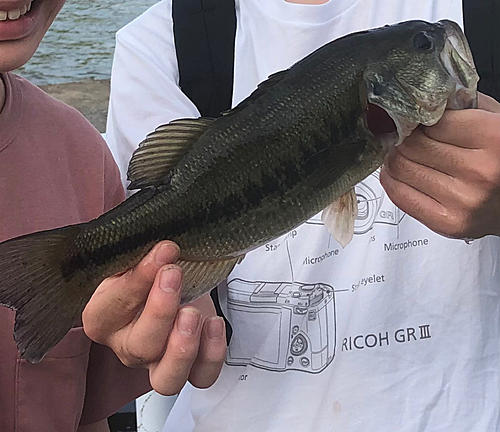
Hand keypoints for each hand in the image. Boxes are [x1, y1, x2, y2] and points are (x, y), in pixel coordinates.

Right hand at [82, 241, 226, 394]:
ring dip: (183, 348)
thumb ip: (143, 257)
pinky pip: (202, 377)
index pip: (111, 308)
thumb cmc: (153, 271)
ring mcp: (158, 362)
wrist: (176, 281)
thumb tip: (162, 250)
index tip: (163, 252)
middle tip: (174, 276)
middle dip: (160, 310)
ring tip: (193, 313)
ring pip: (166, 380)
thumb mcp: (142, 259)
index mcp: (104, 318)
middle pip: (139, 347)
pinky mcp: (190, 367)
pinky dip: (212, 354)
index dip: (137, 280)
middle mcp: (128, 346)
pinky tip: (213, 323)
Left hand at [380, 93, 499, 238]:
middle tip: (402, 137)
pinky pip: (400, 196)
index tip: (416, 122)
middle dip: (403, 138)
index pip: (431, 123)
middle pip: (411, 145)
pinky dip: (391, 180)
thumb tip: (421, 100)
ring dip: (394, 158)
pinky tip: (397, 173)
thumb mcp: (495, 123)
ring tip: (400, 153)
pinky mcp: (447, 222)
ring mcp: (462, 200)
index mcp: (493, 138)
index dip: (420, 120)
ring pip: (400, 168)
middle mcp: (478, 171)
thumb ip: (463, 106)